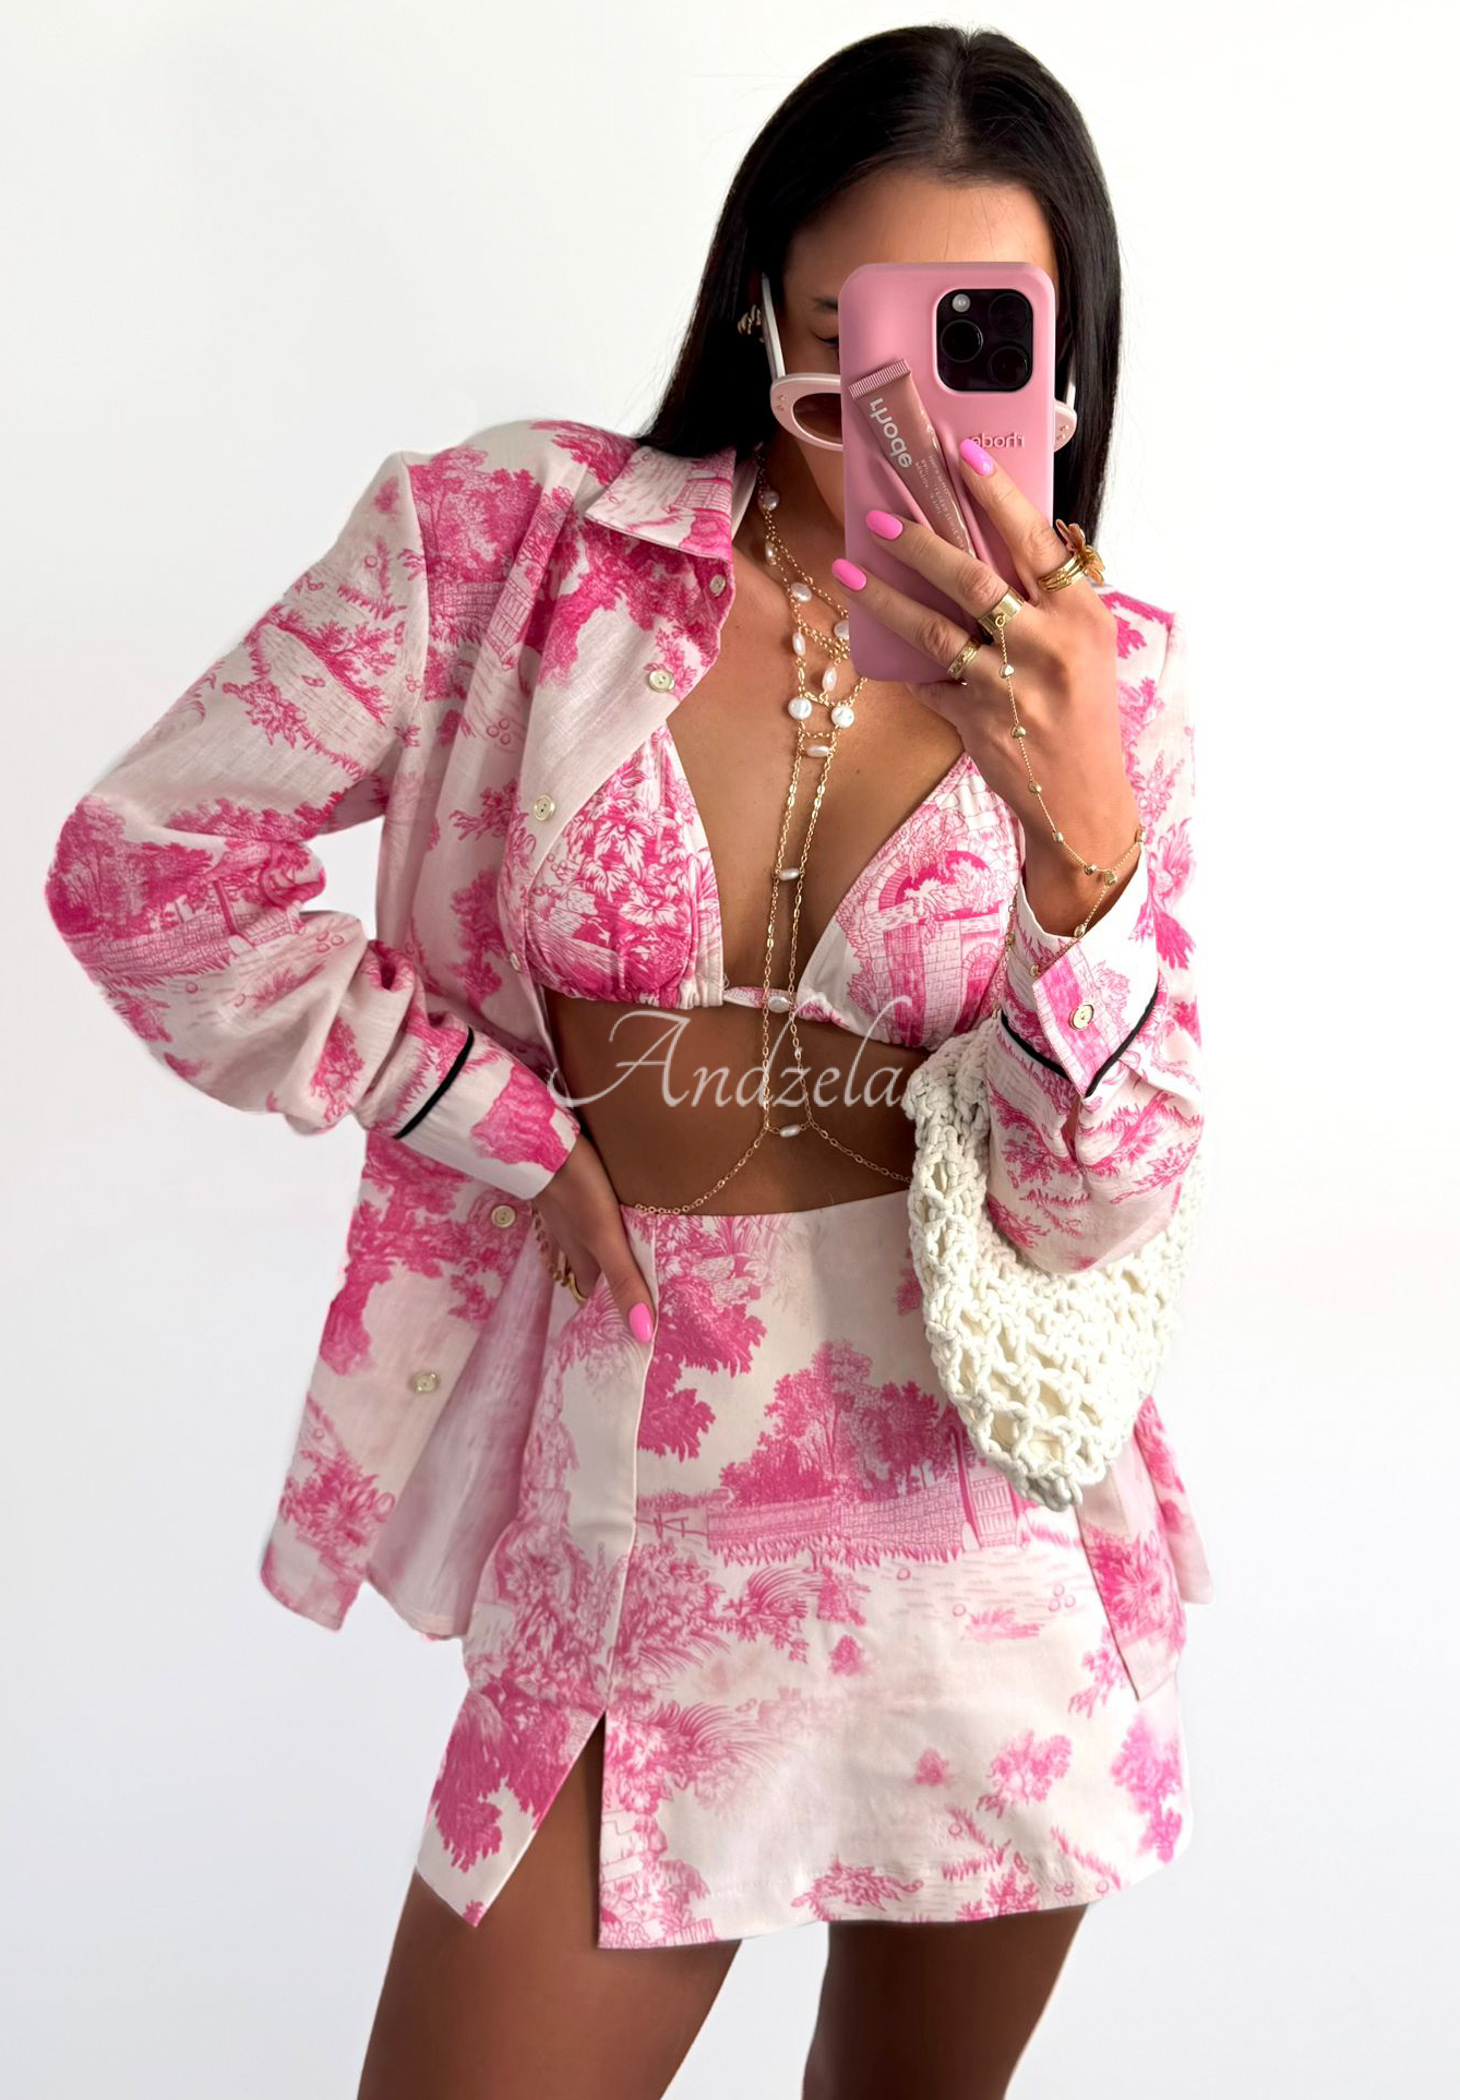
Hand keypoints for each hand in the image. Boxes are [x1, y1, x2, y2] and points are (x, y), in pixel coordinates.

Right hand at [531, 1129, 656, 1341]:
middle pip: (589, 1267)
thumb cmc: (578, 1189)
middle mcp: (569, 1241)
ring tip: (628, 1248)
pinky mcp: (563, 1186)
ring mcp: (562, 1214)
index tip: (632, 1312)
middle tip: (639, 1279)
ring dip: (602, 1246)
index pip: (594, 1293)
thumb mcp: (605, 1237)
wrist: (542, 1138)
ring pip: (583, 1239)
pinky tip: (609, 1206)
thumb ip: (624, 1280)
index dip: (610, 1304)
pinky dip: (594, 1215)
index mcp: (581, 1258)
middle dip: (609, 1275)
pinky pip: (580, 1210)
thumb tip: (643, 1333)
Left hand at [835, 441, 1139, 923]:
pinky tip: (878, 645)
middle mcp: (1045, 644)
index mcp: (1078, 614)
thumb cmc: (1083, 713)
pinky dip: (905, 664)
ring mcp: (1007, 685)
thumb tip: (1013, 536)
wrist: (1082, 798)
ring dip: (888, 596)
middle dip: (922, 542)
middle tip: (883, 516)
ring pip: (936, 629)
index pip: (1032, 540)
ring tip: (852, 568)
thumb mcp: (1087, 644)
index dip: (995, 494)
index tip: (962, 454)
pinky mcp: (975, 720)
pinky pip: (927, 681)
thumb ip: (1053, 594)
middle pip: (974, 577)